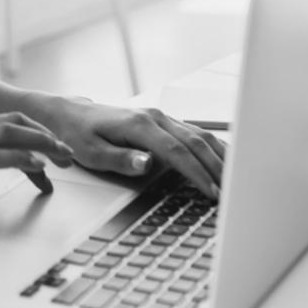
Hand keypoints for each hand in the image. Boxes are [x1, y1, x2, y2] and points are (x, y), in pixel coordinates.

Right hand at [0, 111, 74, 231]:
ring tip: (63, 157)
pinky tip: (39, 167)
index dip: (33, 132)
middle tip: (67, 151)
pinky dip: (22, 158)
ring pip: (10, 133)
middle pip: (13, 120)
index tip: (51, 147)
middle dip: (45, 133)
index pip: (4, 121)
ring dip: (42, 143)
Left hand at [48, 98, 225, 198]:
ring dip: (220, 157)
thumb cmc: (78, 134)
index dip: (198, 173)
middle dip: (217, 168)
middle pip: (196, 141)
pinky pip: (195, 133)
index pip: (178, 151)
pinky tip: (225, 161)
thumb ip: (121, 159)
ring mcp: (161, 117)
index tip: (213, 192)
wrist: (69, 114)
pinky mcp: (163, 122)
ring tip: (238, 181)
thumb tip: (148, 163)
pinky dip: (213, 148)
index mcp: (139, 124)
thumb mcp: (91, 153)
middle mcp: (155, 117)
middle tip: (234, 193)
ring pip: (200, 135)